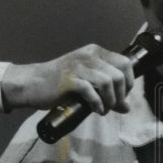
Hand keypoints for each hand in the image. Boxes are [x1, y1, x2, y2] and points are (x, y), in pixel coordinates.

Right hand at [1, 44, 134, 111]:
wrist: (33, 83)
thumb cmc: (61, 83)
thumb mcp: (87, 82)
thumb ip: (107, 91)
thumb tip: (127, 108)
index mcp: (95, 52)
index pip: (125, 63)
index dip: (129, 82)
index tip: (122, 95)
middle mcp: (88, 55)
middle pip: (118, 75)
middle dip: (120, 95)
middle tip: (113, 106)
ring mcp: (78, 66)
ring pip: (108, 83)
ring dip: (110, 101)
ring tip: (104, 109)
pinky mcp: (68, 80)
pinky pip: (91, 91)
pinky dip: (98, 103)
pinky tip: (96, 109)